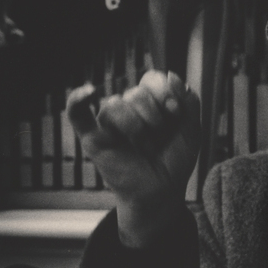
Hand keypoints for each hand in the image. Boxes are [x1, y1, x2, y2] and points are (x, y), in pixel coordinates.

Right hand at [67, 71, 200, 247]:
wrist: (162, 192)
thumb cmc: (174, 161)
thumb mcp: (191, 130)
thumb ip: (189, 101)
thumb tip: (171, 75)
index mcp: (150, 102)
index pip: (152, 79)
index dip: (165, 92)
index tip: (175, 111)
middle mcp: (128, 109)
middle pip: (135, 93)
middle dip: (153, 115)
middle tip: (159, 138)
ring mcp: (109, 123)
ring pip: (115, 104)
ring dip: (135, 125)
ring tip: (144, 146)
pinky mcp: (93, 138)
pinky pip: (76, 113)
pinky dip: (77, 99)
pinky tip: (89, 92)